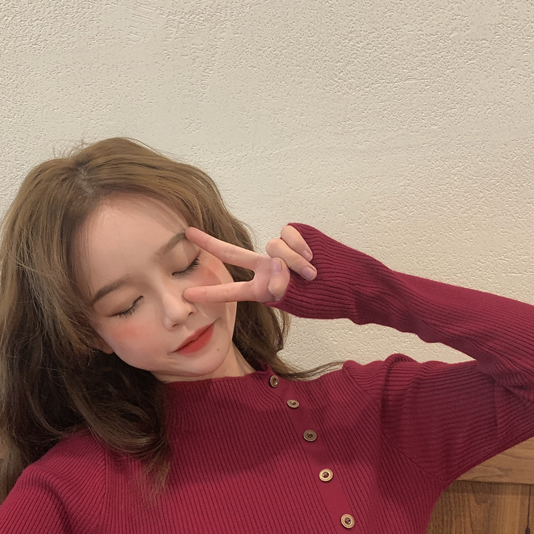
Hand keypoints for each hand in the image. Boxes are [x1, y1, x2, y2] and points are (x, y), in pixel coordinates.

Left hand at [182, 225, 316, 303]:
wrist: (346, 283)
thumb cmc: (321, 296)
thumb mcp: (296, 301)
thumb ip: (280, 285)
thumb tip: (277, 263)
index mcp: (261, 288)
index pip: (232, 291)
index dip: (210, 294)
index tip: (187, 296)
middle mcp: (265, 267)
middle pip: (233, 253)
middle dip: (210, 243)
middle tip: (187, 233)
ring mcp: (279, 251)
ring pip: (272, 247)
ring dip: (293, 261)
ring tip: (310, 273)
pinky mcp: (294, 234)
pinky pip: (287, 235)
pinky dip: (300, 246)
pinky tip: (313, 256)